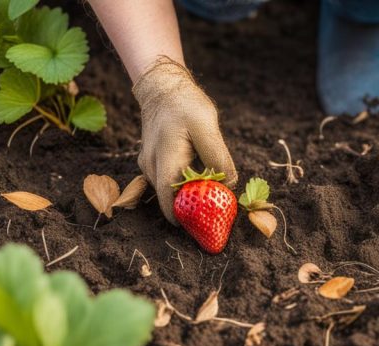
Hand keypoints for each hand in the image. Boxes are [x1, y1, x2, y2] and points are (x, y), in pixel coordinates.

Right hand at [133, 56, 236, 224]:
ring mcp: (149, 165)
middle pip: (171, 199)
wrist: (162, 87)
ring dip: (190, 195)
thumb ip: (218, 157)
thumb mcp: (207, 127)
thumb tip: (229, 185)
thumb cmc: (185, 104)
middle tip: (218, 215)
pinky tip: (203, 181)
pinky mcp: (153, 162)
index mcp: (164, 160)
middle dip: (192, 209)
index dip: (186, 217)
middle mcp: (151, 167)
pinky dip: (185, 184)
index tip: (207, 225)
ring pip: (171, 190)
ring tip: (214, 197)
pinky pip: (169, 180)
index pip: (169, 200)